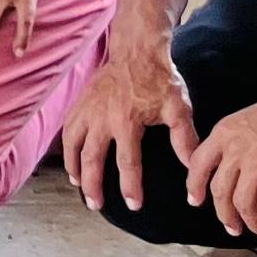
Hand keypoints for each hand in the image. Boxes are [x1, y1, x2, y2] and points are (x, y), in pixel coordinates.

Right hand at [58, 44, 195, 213]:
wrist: (136, 50)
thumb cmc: (160, 80)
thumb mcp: (178, 108)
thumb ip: (184, 138)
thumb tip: (190, 168)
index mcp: (127, 121)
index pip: (127, 161)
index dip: (130, 186)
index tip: (133, 205)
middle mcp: (102, 117)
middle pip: (92, 158)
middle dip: (93, 184)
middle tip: (96, 205)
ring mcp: (87, 109)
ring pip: (73, 143)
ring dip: (74, 166)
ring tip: (77, 183)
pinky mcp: (80, 101)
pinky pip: (67, 128)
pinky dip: (66, 146)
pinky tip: (71, 157)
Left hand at [187, 88, 256, 247]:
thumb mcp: (247, 118)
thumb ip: (236, 141)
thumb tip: (236, 166)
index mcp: (224, 133)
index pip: (198, 164)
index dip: (194, 186)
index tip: (195, 200)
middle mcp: (234, 150)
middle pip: (220, 191)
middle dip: (224, 214)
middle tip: (231, 226)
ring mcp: (255, 165)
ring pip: (243, 204)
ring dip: (250, 224)